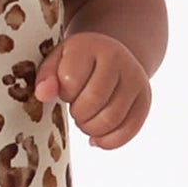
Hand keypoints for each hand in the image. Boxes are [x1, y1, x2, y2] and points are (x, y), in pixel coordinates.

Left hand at [33, 31, 150, 148]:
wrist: (114, 57)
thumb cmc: (79, 62)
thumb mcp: (58, 59)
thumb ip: (46, 75)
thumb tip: (43, 94)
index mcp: (92, 45)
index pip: (71, 80)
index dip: (64, 93)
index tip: (66, 90)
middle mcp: (118, 59)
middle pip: (93, 101)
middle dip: (78, 114)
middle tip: (76, 110)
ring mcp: (135, 80)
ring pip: (110, 119)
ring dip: (91, 129)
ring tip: (86, 120)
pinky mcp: (144, 100)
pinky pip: (128, 130)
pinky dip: (108, 141)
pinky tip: (97, 137)